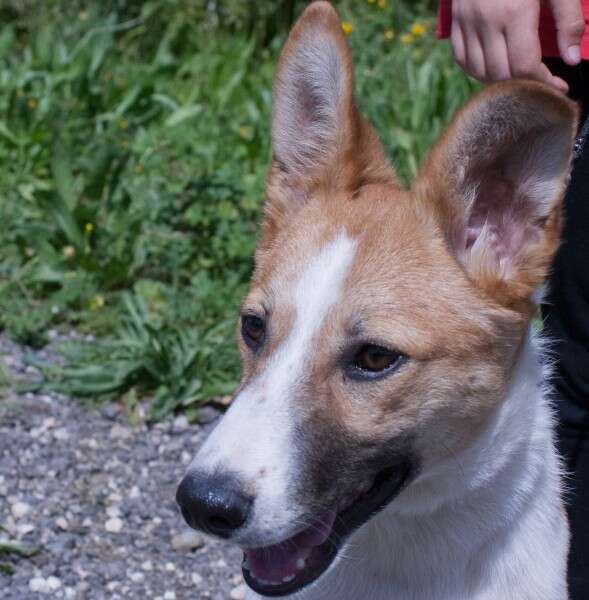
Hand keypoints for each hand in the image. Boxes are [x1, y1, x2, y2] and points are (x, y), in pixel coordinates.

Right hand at [450, 0, 584, 91]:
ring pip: (480, 72)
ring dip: (501, 81)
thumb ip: (568, 20)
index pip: (524, 65)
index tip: (558, 87)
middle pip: (502, 74)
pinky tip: (495, 68)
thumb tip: (572, 59)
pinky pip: (463, 60)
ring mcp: (467, 23)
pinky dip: (478, 71)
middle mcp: (486, 21)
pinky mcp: (455, 23)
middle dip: (524, 85)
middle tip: (541, 83)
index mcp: (514, 11)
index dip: (542, 83)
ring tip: (520, 76)